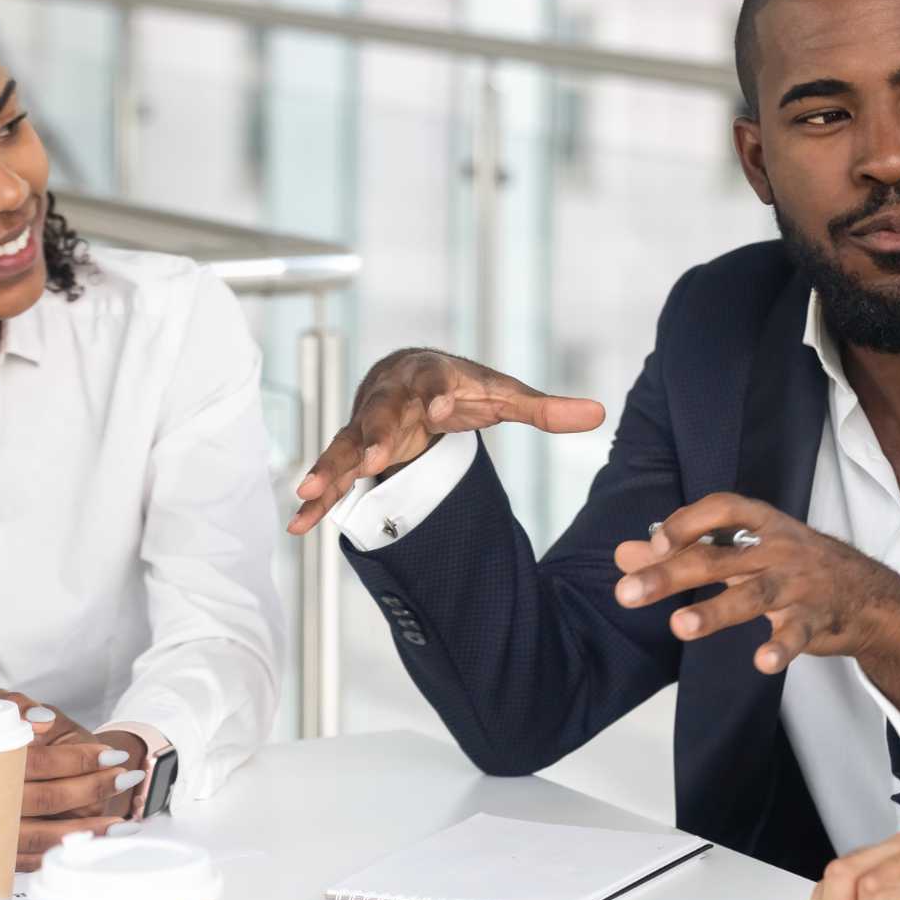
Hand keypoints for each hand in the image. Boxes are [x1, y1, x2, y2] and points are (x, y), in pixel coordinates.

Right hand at [0, 691, 147, 871]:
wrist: (22, 771)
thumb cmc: (31, 741)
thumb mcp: (22, 714)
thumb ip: (20, 706)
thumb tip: (39, 720)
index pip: (34, 762)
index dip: (74, 759)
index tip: (111, 755)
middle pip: (42, 798)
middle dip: (90, 790)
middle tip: (126, 778)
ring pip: (38, 836)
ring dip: (85, 829)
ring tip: (123, 821)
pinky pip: (34, 859)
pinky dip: (69, 851)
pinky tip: (102, 844)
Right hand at [287, 347, 604, 534]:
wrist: (409, 375)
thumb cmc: (460, 386)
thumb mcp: (502, 394)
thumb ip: (544, 408)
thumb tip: (600, 413)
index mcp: (431, 377)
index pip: (436, 384)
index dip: (437, 395)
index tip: (439, 410)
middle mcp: (392, 398)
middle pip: (381, 414)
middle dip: (376, 434)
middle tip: (375, 456)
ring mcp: (367, 426)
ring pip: (346, 445)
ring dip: (330, 467)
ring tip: (311, 491)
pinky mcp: (354, 452)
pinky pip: (333, 476)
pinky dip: (317, 500)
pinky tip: (299, 524)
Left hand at [612, 493, 899, 712]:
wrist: (869, 595)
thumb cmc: (793, 566)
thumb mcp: (743, 550)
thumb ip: (683, 552)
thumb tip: (623, 555)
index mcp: (762, 525)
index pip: (721, 510)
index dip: (685, 523)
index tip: (651, 545)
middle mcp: (779, 549)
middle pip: (719, 557)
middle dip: (671, 574)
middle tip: (626, 593)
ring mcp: (799, 584)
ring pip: (753, 595)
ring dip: (716, 611)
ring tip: (679, 627)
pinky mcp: (817, 620)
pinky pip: (797, 634)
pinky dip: (781, 647)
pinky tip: (762, 662)